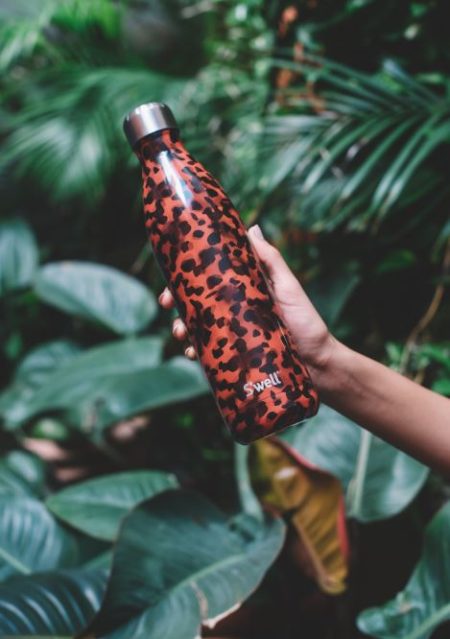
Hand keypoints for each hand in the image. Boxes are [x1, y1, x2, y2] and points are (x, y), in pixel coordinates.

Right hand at [158, 224, 336, 385]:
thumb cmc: (307, 323)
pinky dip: (195, 353)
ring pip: (196, 328)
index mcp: (242, 291)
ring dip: (181, 329)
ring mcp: (231, 335)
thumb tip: (252, 227)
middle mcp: (233, 311)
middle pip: (195, 303)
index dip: (185, 277)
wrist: (319, 366)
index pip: (208, 279)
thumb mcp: (288, 288)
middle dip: (174, 304)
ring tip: (180, 334)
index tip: (170, 279)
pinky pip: (207, 354)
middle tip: (166, 306)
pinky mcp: (232, 358)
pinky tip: (191, 354)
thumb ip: (271, 260)